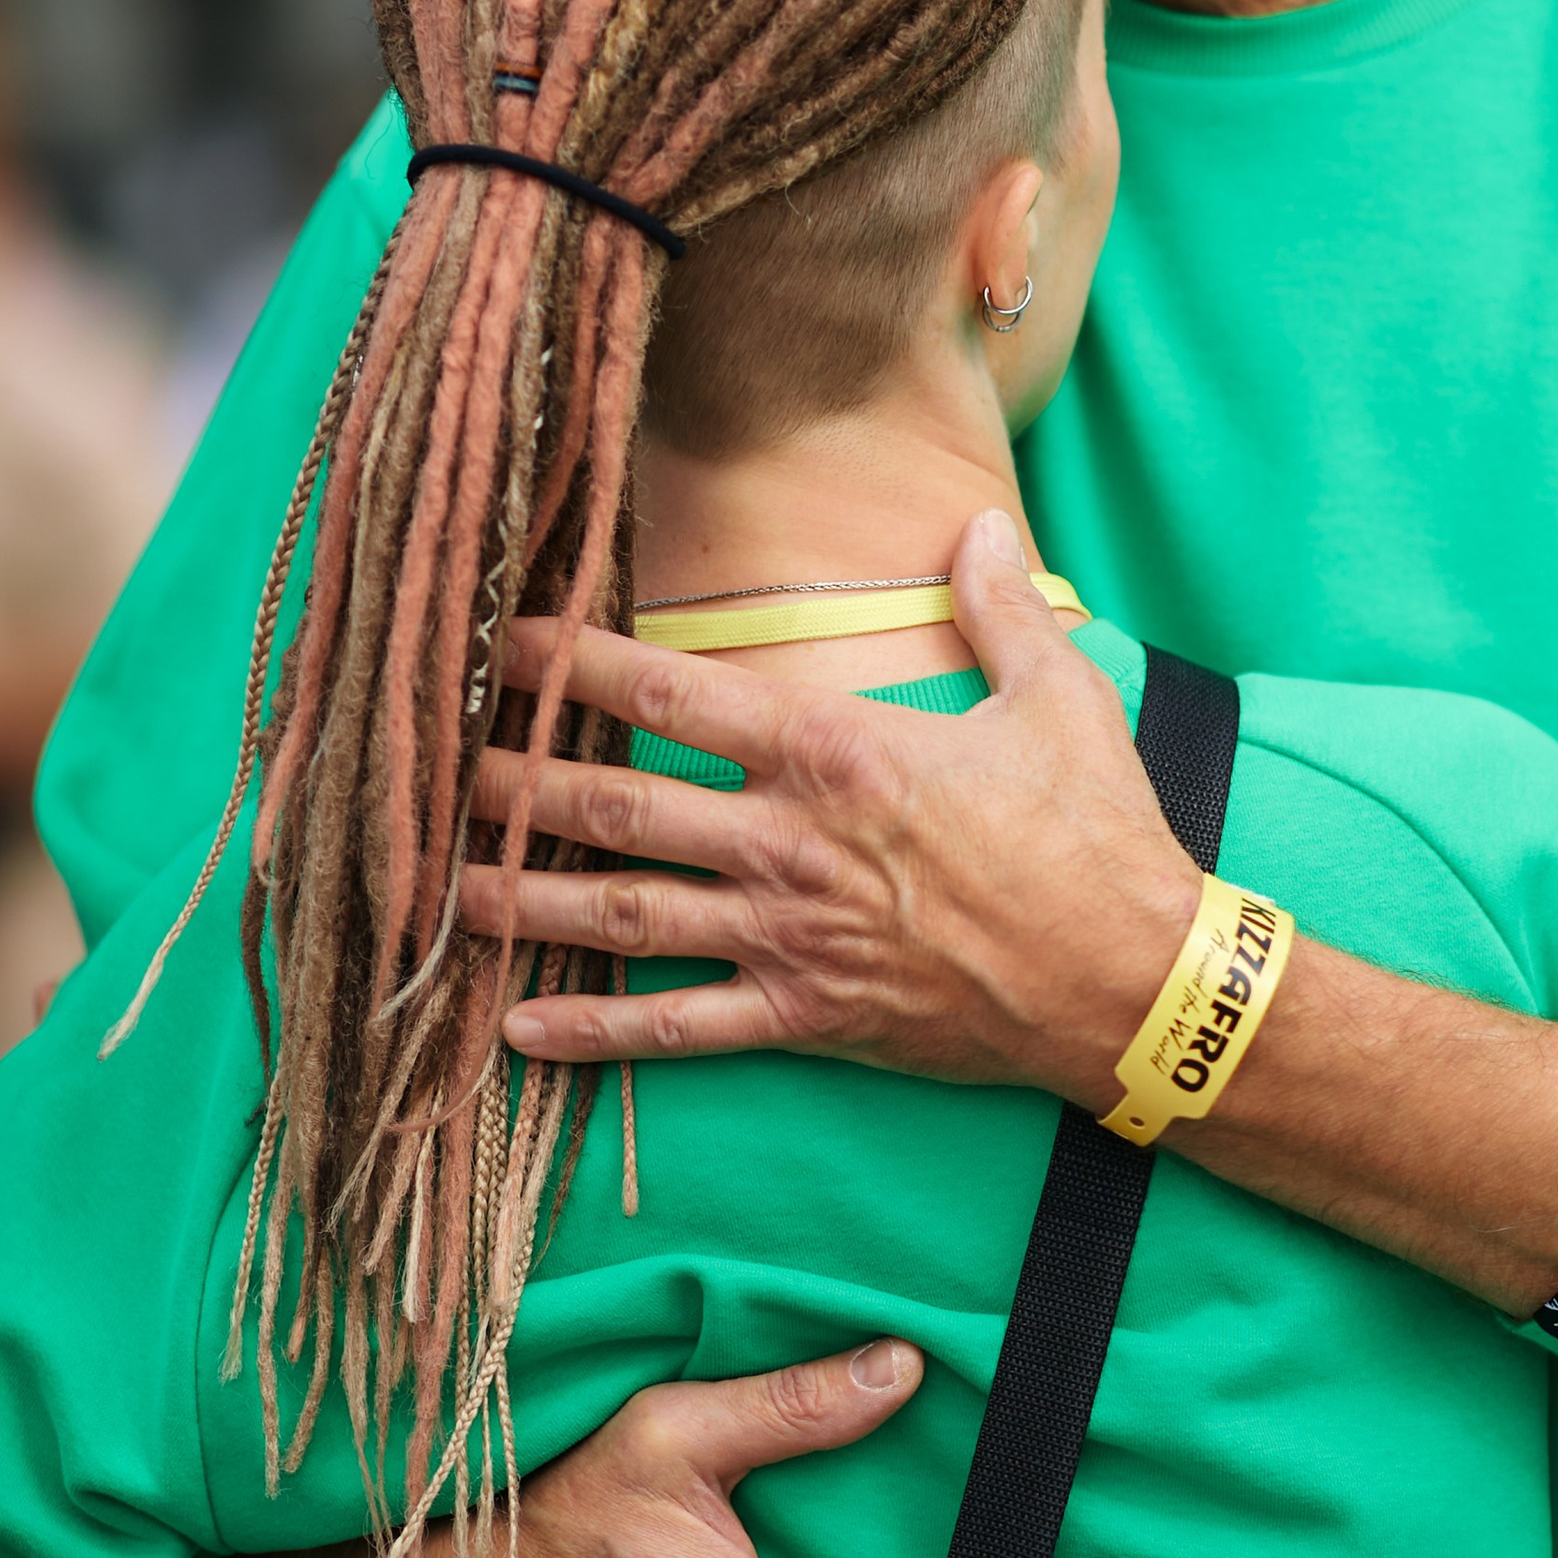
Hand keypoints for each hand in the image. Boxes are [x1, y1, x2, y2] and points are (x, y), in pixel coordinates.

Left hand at [456, 506, 1197, 1098]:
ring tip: (435, 887)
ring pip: (624, 916)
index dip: (575, 665)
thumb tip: (977, 523)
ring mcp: (791, 938)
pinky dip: (595, 1035)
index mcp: (837, 752)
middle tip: (425, 769)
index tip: (503, 642)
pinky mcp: (809, 1019)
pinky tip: (517, 1029)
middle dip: (514, 784)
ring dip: (522, 900)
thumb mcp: (1059, 696)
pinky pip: (680, 1032)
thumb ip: (997, 605)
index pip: (674, 693)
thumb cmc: (1099, 835)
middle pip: (618, 805)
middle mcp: (792, 844)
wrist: (1133, 982)